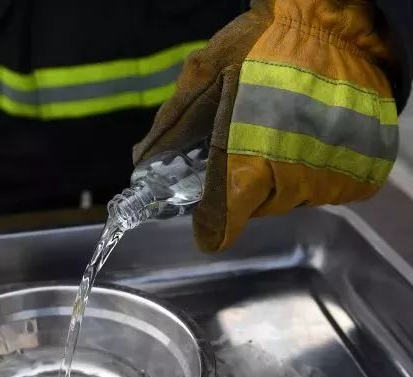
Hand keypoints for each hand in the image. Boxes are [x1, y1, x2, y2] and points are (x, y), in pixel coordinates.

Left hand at [134, 0, 397, 251]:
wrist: (342, 29)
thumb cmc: (264, 48)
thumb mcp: (206, 75)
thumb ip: (173, 124)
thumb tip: (142, 159)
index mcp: (251, 164)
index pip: (224, 220)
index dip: (211, 223)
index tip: (205, 221)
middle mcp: (292, 184)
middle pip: (255, 208)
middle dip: (242, 185)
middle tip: (246, 142)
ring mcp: (329, 182)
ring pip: (289, 198)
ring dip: (278, 175)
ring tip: (278, 130)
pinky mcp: (358, 178)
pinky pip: (321, 188)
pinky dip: (310, 170)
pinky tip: (305, 137)